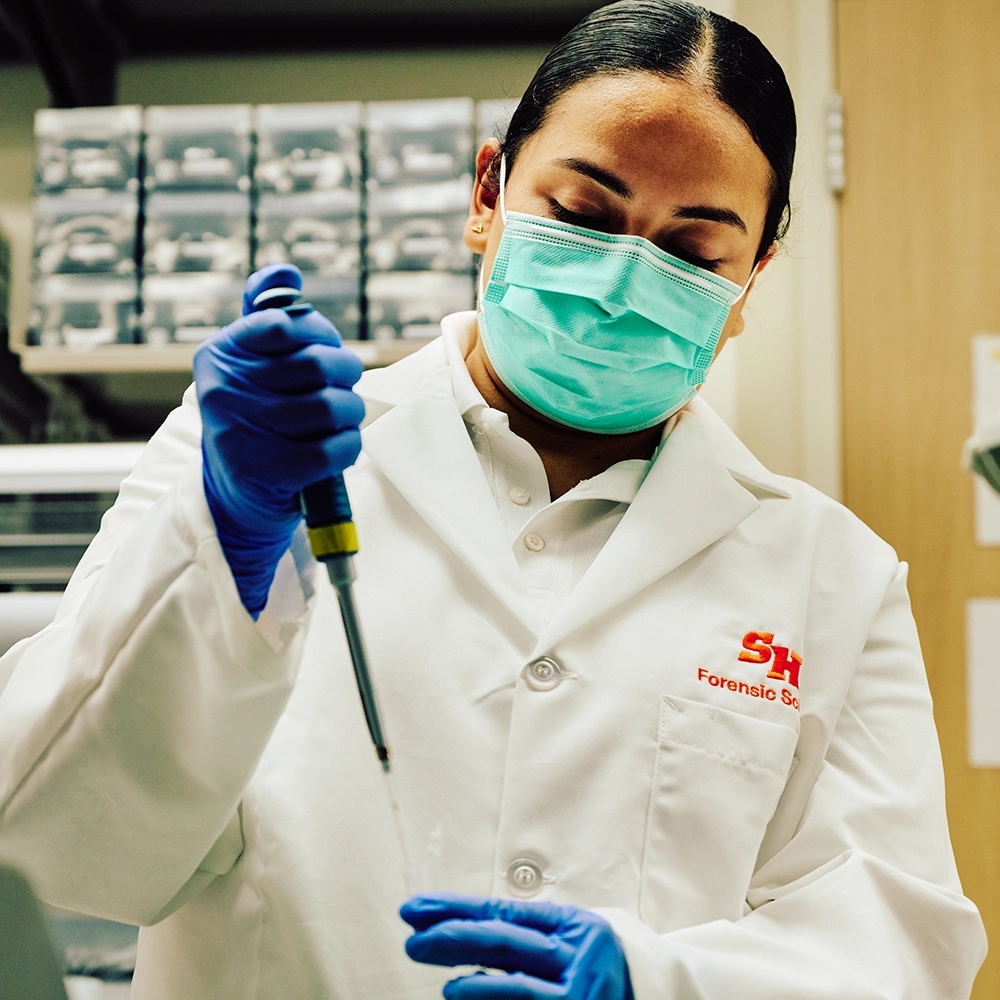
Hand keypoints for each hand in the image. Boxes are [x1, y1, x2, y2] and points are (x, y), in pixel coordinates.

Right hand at [194, 264, 364, 615]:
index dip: (321, 333)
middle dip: (346, 374)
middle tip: (345, 385)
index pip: (285, 323)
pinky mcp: (268, 473)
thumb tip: (285, 268)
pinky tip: (339, 447)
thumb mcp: (249, 367)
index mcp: (218, 356)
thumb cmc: (254, 420)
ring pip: (332, 406)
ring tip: (342, 418)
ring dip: (351, 413)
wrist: (233, 497)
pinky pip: (335, 448)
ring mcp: (242, 434)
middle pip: (318, 364)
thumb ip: (266, 317)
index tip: (325, 348)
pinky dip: (349, 446)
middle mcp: (222, 391)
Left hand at [401, 893, 633, 999]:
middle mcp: (580, 956)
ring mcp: (581, 994)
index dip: (456, 909)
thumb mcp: (568, 939)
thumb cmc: (595, 967)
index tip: (416, 910)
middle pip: (505, 942)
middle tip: (414, 941)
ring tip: (446, 988)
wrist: (652, 997)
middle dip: (453, 939)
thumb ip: (525, 933)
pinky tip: (469, 999)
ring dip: (474, 989)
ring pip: (518, 988)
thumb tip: (458, 932)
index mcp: (575, 925)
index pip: (504, 912)